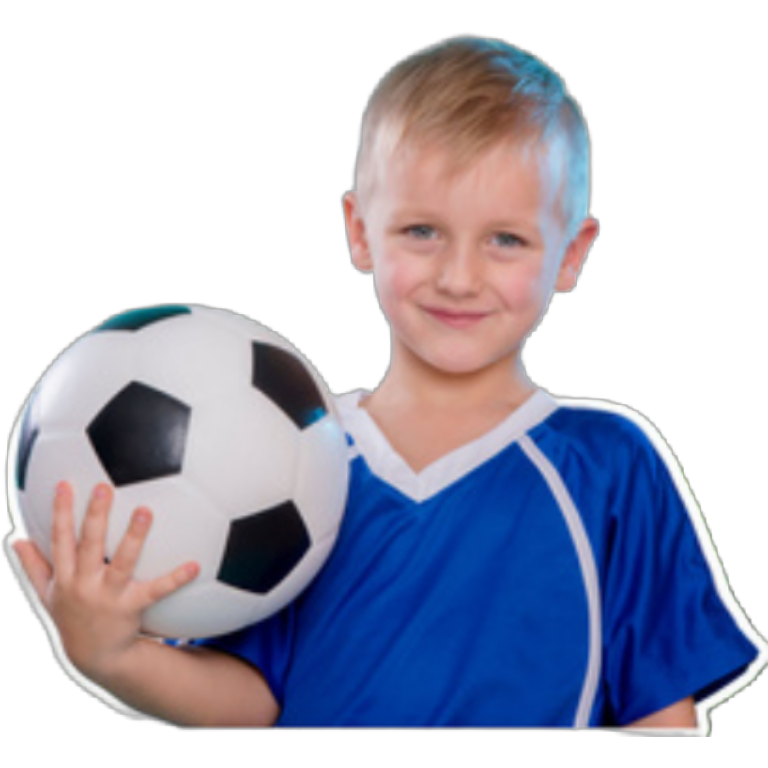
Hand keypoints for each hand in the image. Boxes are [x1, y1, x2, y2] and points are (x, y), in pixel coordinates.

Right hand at [12, 482, 198, 683]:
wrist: (93, 656)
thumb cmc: (71, 617)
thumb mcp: (46, 594)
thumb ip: (32, 565)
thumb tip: (14, 539)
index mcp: (64, 577)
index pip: (60, 539)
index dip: (60, 511)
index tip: (64, 483)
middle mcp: (84, 584)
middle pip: (89, 544)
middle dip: (95, 515)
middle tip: (104, 486)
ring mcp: (108, 596)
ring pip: (122, 562)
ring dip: (133, 536)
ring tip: (145, 510)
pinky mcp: (132, 607)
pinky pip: (156, 590)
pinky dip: (175, 578)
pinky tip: (194, 565)